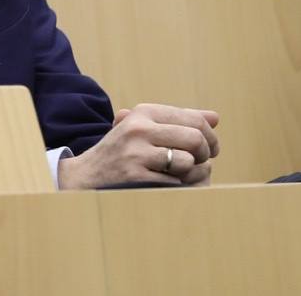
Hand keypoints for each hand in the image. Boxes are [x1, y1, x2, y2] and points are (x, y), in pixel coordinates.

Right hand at [58, 104, 220, 189]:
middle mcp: (139, 129)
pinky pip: (175, 183)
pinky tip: (164, 185)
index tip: (211, 150)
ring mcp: (136, 153)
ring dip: (190, 173)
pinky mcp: (136, 176)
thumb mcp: (144, 129)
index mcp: (143, 113)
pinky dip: (177, 187)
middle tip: (202, 163)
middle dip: (206, 154)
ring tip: (178, 174)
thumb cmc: (122, 152)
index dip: (210, 137)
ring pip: (188, 162)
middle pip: (195, 139)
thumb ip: (177, 121)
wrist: (86, 176)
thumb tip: (214, 117)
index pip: (194, 119)